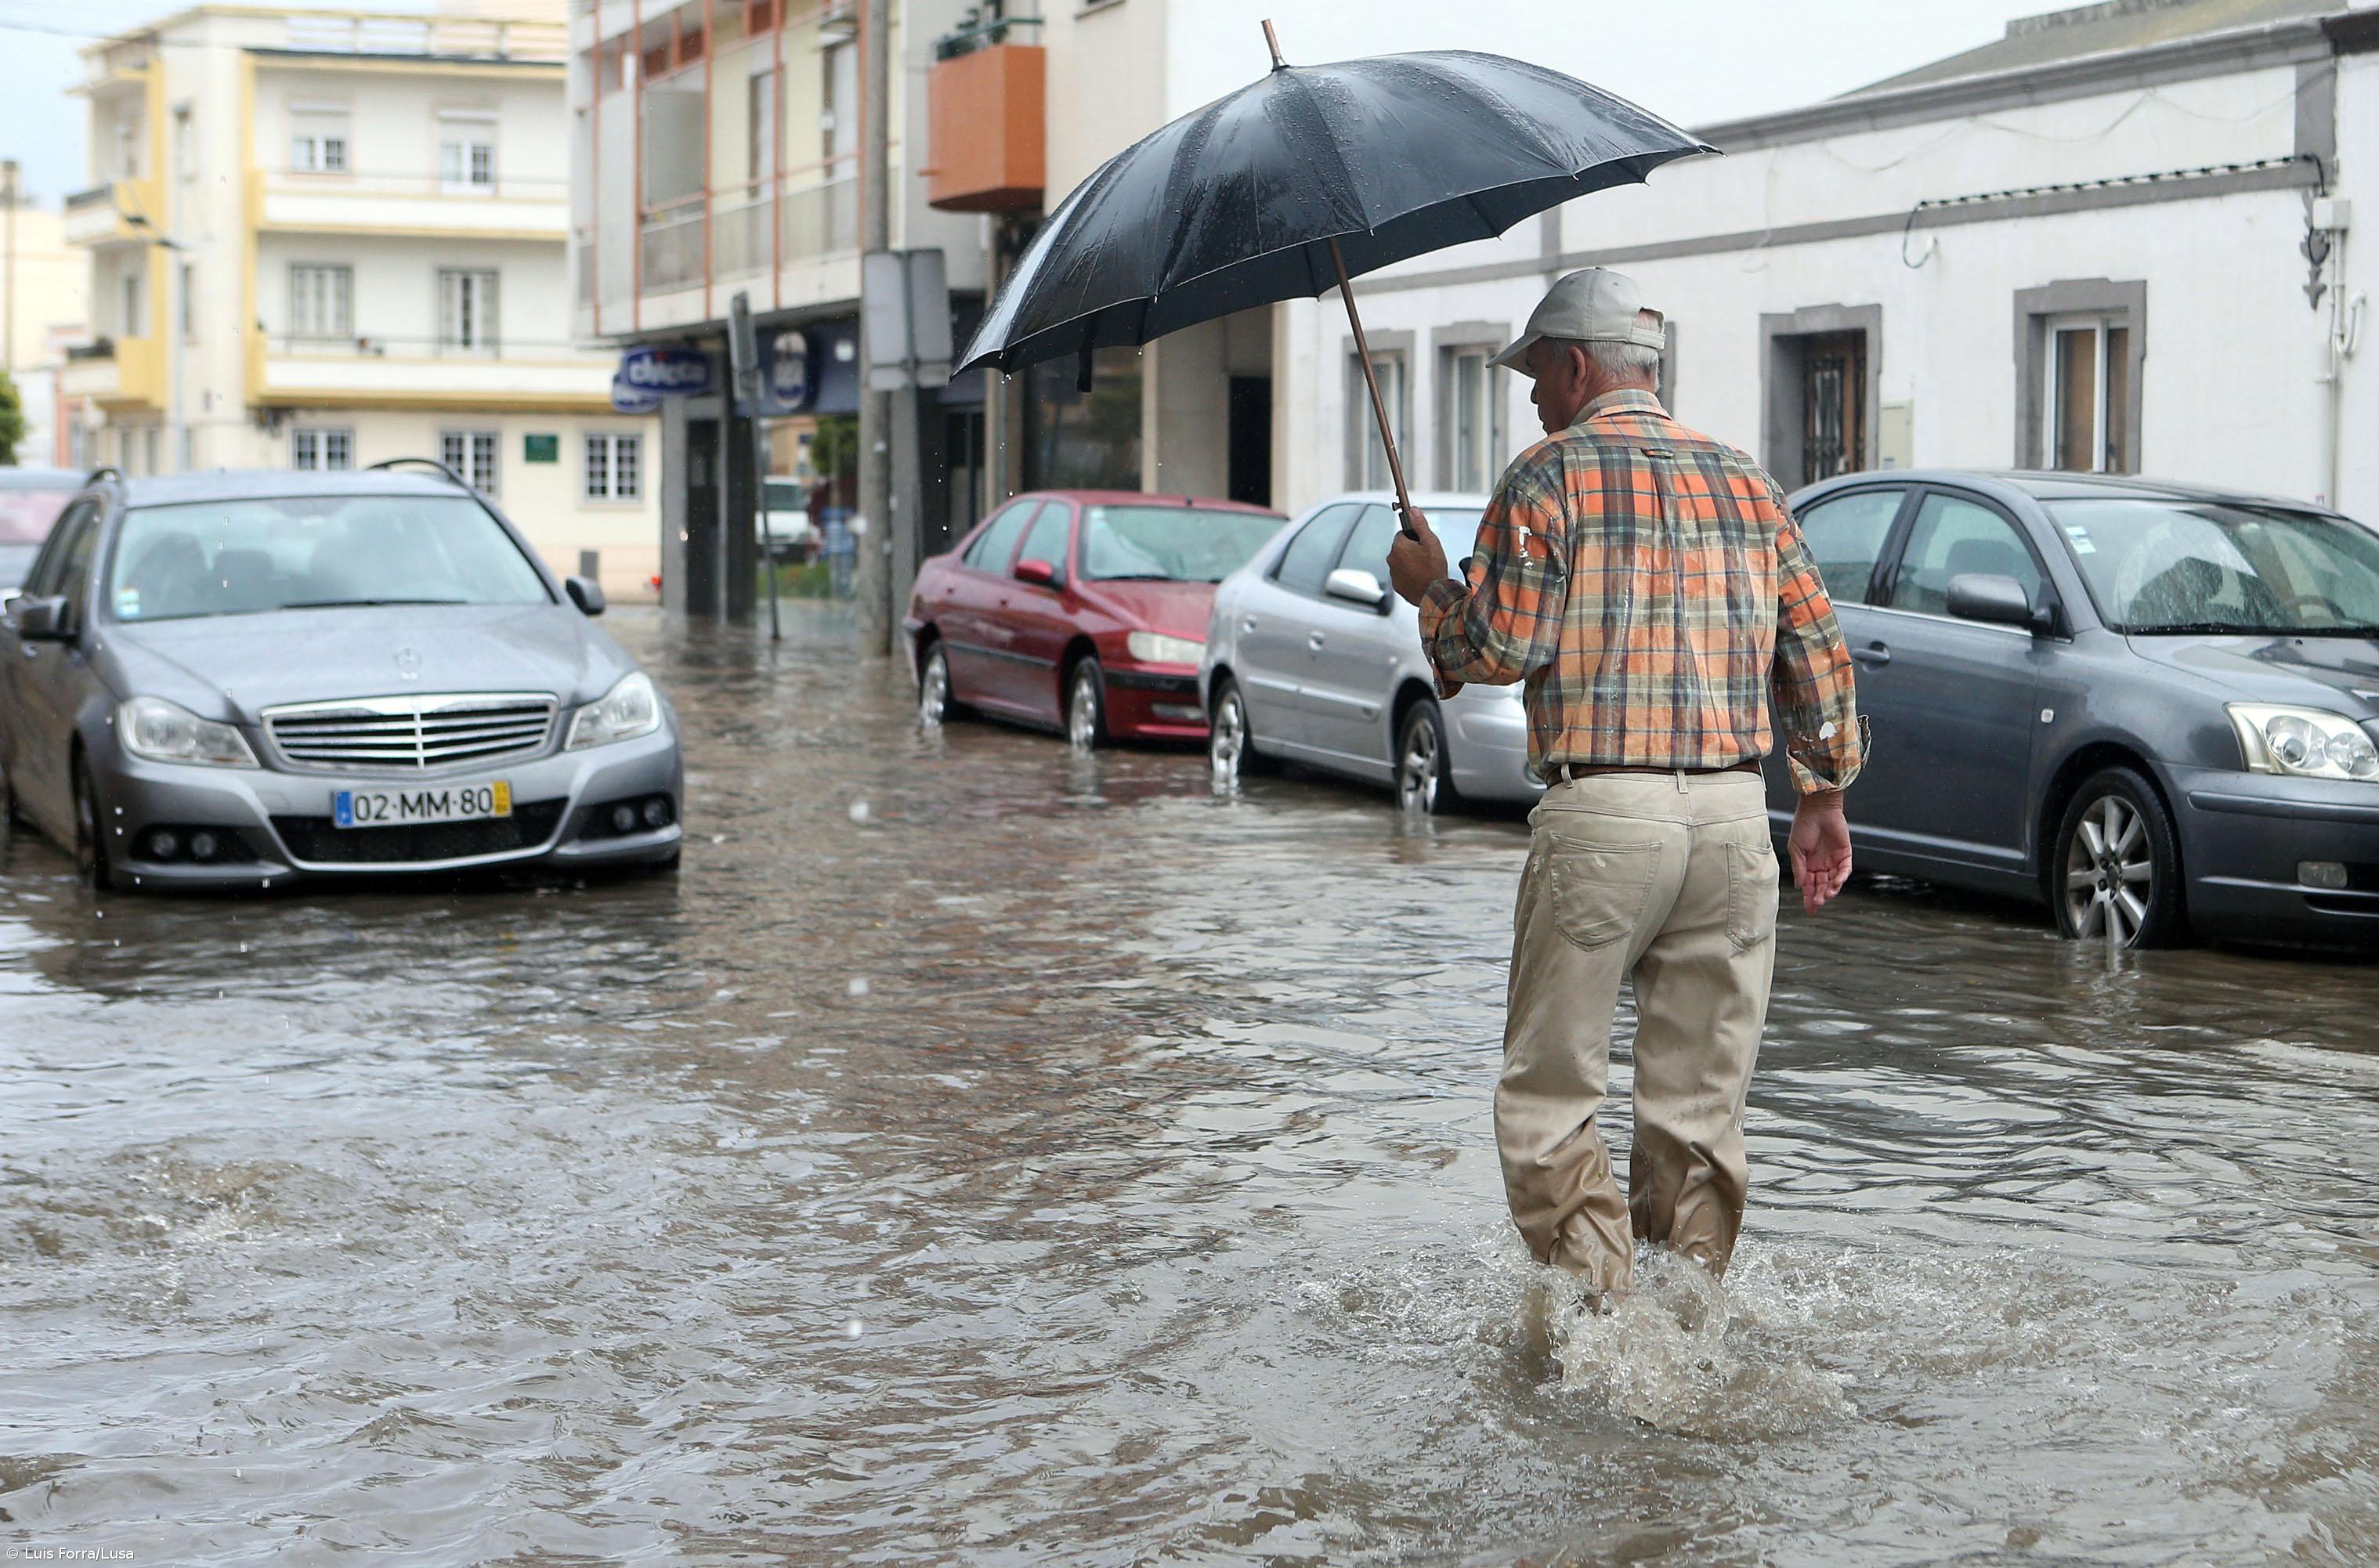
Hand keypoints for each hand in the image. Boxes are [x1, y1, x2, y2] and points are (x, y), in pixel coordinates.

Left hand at [1385, 505, 1447, 605]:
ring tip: (1424, 568)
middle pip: (1401, 548)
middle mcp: (1392, 559)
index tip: (1422, 543)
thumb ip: (1420, 525)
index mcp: (1399, 546)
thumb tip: (1413, 511)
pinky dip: (1409, 575)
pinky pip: (1401, 575)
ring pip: (1401, 562)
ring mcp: (1393, 573)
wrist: (1434, 594)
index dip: (1414, 538)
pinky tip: (1420, 577)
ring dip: (1410, 563)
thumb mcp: (1431, 542)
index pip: (1402, 534)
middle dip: (1411, 550)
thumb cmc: (1433, 569)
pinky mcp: (1396, 584)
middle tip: (1425, 557)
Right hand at [1788, 794, 1852, 913]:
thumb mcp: (1796, 849)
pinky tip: (1836, 883)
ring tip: (1826, 895)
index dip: (1808, 897)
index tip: (1809, 909)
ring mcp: (1833, 860)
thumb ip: (1799, 868)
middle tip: (1817, 904)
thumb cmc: (1803, 825)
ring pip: (1834, 880)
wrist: (1818, 809)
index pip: (1809, 885)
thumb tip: (1799, 886)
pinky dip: (1841, 877)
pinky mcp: (1845, 853)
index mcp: (1808, 864)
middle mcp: (1821, 864)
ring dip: (1831, 889)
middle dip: (1819, 896)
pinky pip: (1845, 869)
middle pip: (1821, 885)